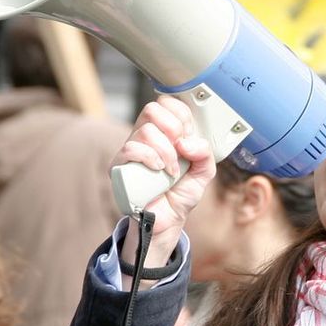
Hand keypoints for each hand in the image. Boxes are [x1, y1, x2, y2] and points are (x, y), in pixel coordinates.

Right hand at [112, 96, 216, 277]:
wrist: (167, 222)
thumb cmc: (180, 195)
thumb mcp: (203, 173)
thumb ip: (205, 153)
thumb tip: (187, 142)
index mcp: (165, 133)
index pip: (166, 104)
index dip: (180, 114)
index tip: (188, 135)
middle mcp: (145, 137)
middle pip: (152, 109)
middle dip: (173, 128)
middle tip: (180, 150)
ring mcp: (131, 151)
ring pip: (145, 130)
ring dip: (165, 151)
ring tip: (171, 170)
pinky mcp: (120, 166)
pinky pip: (130, 149)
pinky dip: (150, 158)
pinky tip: (158, 171)